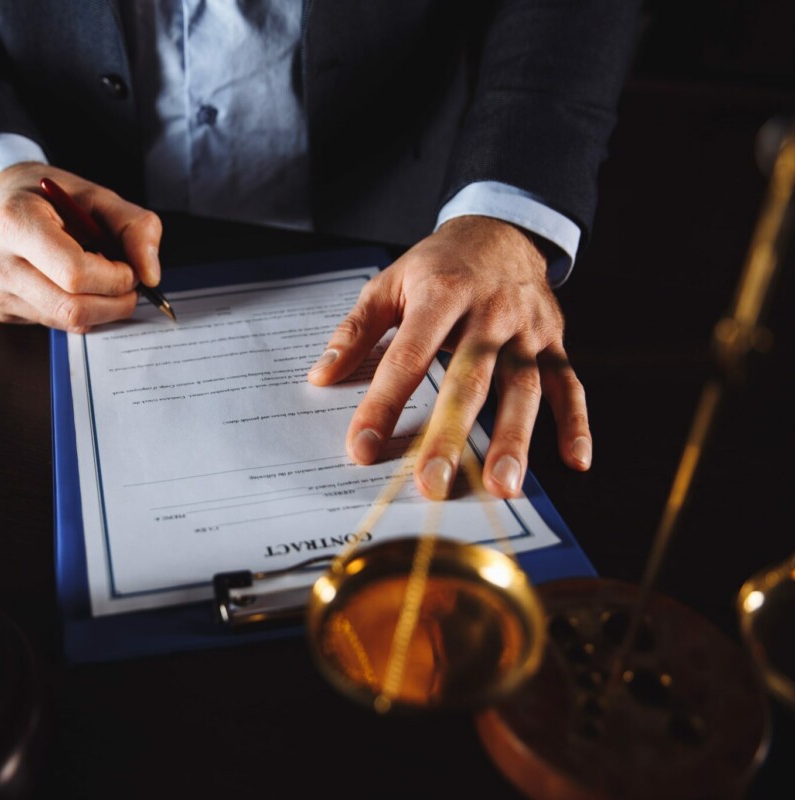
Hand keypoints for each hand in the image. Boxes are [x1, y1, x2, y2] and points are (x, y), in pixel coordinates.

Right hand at [0, 163, 162, 332]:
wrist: (3, 201)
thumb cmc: (52, 198)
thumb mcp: (98, 196)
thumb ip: (135, 227)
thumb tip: (151, 276)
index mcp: (15, 222)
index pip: (74, 272)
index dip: (114, 278)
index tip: (129, 269)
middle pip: (71, 307)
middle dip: (115, 302)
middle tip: (128, 284)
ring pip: (67, 321)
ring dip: (101, 308)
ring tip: (102, 280)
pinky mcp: (0, 310)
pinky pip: (56, 325)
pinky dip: (80, 312)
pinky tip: (75, 287)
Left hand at [306, 215, 591, 499]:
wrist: (501, 228)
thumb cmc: (438, 265)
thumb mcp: (390, 283)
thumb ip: (356, 331)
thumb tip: (322, 376)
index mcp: (441, 296)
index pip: (407, 358)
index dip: (384, 404)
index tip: (363, 447)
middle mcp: (489, 314)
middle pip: (469, 381)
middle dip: (451, 435)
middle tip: (434, 483)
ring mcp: (527, 330)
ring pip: (524, 388)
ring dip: (516, 438)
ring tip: (504, 485)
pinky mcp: (555, 341)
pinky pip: (569, 385)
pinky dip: (576, 423)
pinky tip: (575, 461)